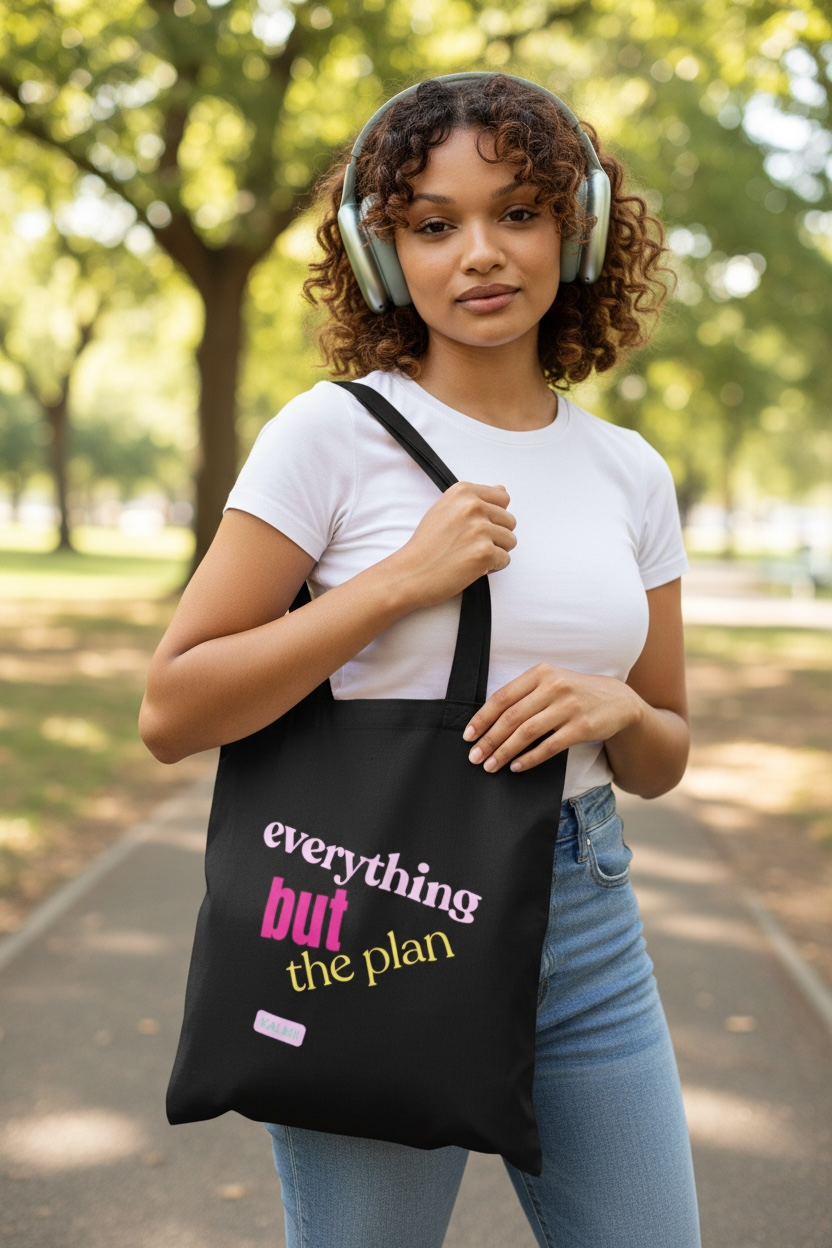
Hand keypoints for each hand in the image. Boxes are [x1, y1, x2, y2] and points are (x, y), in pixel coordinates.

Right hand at [390, 482, 516, 609]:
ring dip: (495, 552)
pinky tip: (472, 567)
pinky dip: (492, 567)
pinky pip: (505, 560)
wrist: (410, 573)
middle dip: (496, 536)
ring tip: (471, 555)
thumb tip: (502, 490)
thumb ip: (474, 499)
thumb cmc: (426, 545)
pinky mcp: (484, 552)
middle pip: (509, 521)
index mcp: (463, 492)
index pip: (503, 498)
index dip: (493, 517)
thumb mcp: (445, 509)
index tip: (476, 527)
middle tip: (471, 545)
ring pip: (510, 541)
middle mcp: (473, 506)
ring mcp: (480, 529)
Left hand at [462, 663, 643, 772]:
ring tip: (491, 765)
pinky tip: (517, 766)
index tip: (468, 736)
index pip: (502, 697)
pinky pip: (549, 746)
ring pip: (527, 732)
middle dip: (489, 739)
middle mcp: (553, 686)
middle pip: (511, 717)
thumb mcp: (550, 683)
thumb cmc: (574, 693)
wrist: (617, 700)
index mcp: (540, 673)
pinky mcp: (582, 727)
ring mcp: (569, 706)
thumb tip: (488, 721)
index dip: (482, 718)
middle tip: (475, 757)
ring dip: (505, 751)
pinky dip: (530, 758)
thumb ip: (524, 695)